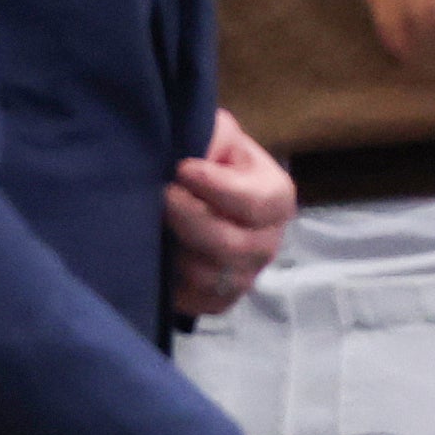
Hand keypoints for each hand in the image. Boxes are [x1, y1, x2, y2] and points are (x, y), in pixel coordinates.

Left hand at [166, 108, 293, 317]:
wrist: (197, 194)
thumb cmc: (212, 159)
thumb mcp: (218, 134)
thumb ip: (216, 135)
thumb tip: (200, 153)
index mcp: (276, 197)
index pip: (255, 202)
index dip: (216, 187)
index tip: (181, 169)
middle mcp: (268, 242)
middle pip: (232, 245)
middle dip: (189, 219)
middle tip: (161, 195)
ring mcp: (246, 275)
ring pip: (211, 276)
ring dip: (178, 249)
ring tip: (158, 223)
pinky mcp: (219, 299)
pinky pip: (197, 300)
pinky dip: (175, 280)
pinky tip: (163, 253)